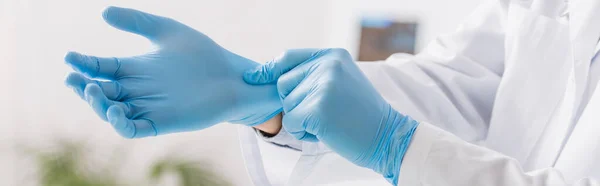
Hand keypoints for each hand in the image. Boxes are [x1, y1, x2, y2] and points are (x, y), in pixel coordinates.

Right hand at [65, 6, 280, 137]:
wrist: (232, 76)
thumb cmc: (204, 54)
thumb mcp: (167, 31)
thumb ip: (138, 22)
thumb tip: (104, 12)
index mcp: (136, 69)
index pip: (101, 69)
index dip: (84, 64)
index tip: (70, 56)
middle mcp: (138, 90)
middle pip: (101, 92)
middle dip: (83, 86)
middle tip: (72, 77)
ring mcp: (149, 108)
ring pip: (112, 112)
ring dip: (97, 105)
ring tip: (93, 90)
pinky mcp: (162, 122)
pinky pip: (134, 128)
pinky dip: (120, 122)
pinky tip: (115, 109)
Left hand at [244, 48, 418, 183]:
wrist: (387, 136)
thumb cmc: (361, 114)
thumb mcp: (341, 81)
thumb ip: (314, 74)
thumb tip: (272, 75)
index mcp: (333, 55)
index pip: (289, 57)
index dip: (269, 69)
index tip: (253, 78)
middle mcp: (328, 66)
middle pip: (283, 83)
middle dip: (294, 102)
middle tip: (323, 112)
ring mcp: (323, 86)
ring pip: (286, 105)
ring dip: (300, 120)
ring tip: (328, 122)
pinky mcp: (318, 109)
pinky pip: (291, 122)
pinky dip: (303, 133)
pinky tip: (325, 132)